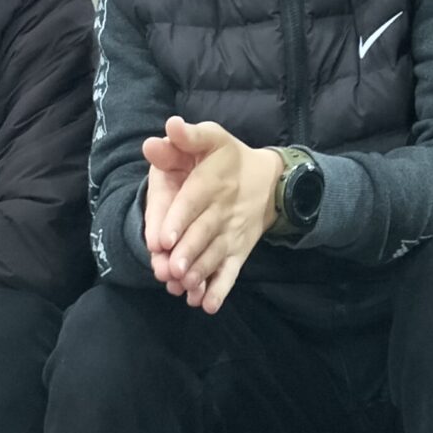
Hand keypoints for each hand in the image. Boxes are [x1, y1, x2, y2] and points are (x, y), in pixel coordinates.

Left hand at [146, 116, 281, 313]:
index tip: (162, 240)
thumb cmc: (228, 158)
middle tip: (172, 271)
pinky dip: (220, 289)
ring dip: (201, 274)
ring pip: (216, 256)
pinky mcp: (240, 251)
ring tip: (185, 289)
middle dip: (188, 253)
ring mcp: (232, 233)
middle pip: (204, 233)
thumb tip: (169, 126)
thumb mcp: (211, 138)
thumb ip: (188, 137)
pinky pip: (231, 272)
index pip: (194, 200)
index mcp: (212, 180)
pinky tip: (207, 306)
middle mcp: (224, 209)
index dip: (178, 219)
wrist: (270, 180)